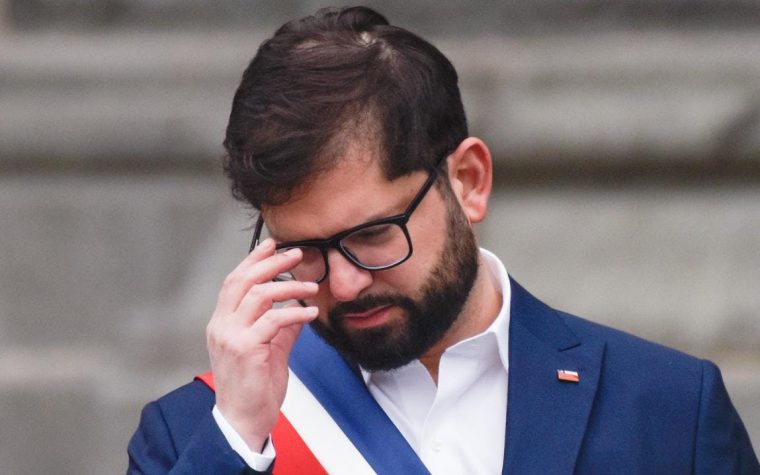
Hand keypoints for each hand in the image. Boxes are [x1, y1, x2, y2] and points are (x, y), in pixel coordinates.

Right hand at [206, 238, 318, 450]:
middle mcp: (221, 326)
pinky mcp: (245, 348)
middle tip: (296, 254)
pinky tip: (310, 312)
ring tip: (311, 286)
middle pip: (243, 280)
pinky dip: (295, 312)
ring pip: (259, 295)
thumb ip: (281, 328)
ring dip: (289, 286)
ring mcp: (231, 336)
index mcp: (222, 323)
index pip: (234, 281)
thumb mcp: (269, 351)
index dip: (253, 260)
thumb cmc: (253, 390)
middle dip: (271, 263)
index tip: (273, 245)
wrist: (242, 422)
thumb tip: (299, 307)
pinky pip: (274, 320)